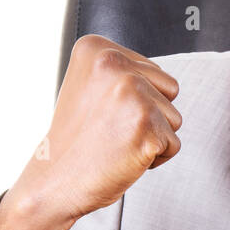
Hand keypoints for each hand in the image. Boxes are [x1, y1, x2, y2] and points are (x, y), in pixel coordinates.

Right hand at [0, 34, 181, 229]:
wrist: (55, 181)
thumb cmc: (75, 140)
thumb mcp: (89, 86)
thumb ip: (122, 72)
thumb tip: (158, 76)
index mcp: (97, 48)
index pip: (153, 71)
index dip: (135, 100)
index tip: (102, 111)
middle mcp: (114, 64)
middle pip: (170, 90)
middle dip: (149, 115)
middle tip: (111, 129)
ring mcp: (132, 94)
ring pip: (174, 118)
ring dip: (152, 136)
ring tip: (116, 142)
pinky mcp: (147, 127)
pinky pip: (173, 145)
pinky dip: (154, 158)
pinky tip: (123, 157)